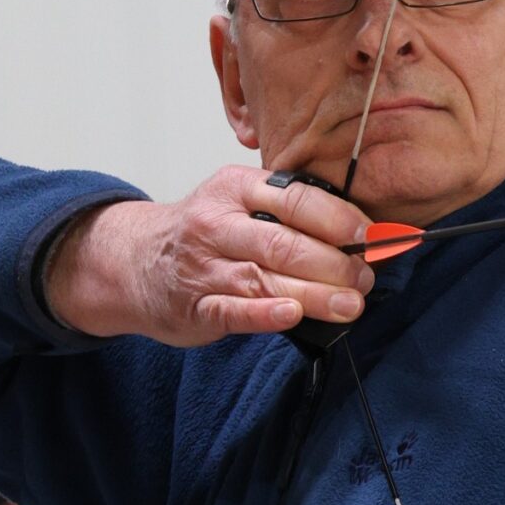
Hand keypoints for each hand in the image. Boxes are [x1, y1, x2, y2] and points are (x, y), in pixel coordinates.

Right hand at [44, 168, 373, 343]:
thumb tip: (361, 233)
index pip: (296, 199)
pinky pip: (233, 310)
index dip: (339, 219)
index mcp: (236, 189)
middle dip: (334, 263)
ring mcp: (203, 266)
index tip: (371, 235)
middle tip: (365, 278)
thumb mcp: (237, 202)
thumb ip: (288, 211)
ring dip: (314, 294)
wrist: (132, 260)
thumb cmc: (204, 233)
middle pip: (285, 242)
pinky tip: (292, 314)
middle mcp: (217, 224)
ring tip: (350, 304)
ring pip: (265, 278)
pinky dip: (264, 313)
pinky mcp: (194, 306)